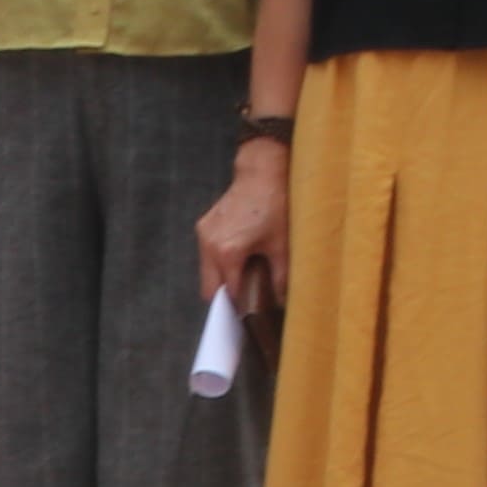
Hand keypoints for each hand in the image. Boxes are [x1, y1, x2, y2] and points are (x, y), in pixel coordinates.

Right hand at [196, 144, 290, 318]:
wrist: (262, 170)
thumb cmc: (276, 205)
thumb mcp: (283, 244)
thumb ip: (280, 276)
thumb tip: (282, 301)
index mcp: (227, 252)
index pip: (228, 293)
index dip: (239, 307)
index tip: (249, 316)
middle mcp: (209, 244)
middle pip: (209, 287)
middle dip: (226, 297)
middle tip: (246, 302)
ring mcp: (203, 234)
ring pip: (207, 271)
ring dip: (222, 279)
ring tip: (245, 280)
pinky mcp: (204, 225)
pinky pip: (207, 254)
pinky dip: (220, 262)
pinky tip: (239, 260)